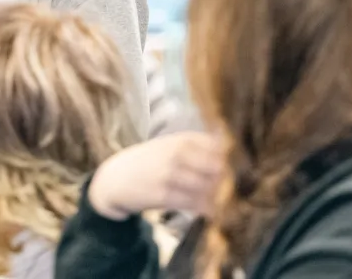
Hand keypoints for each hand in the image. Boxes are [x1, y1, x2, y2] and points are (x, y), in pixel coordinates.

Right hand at [88, 132, 223, 220]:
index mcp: (180, 140)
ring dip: (217, 196)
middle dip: (226, 180)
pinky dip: (205, 208)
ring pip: (208, 187)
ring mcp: (169, 174)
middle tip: (231, 189)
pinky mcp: (163, 195)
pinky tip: (208, 210)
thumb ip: (196, 144)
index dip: (232, 160)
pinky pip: (194, 203)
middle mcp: (175, 154)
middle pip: (217, 167)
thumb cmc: (145, 161)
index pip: (218, 147)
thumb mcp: (167, 145)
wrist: (113, 179)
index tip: (238, 169)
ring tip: (219, 201)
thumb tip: (228, 141)